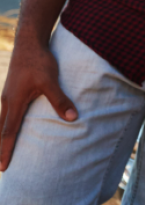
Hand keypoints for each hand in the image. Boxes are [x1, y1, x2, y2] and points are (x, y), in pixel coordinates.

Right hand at [0, 41, 77, 169]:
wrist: (29, 43)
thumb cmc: (39, 62)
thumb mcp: (51, 81)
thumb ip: (60, 100)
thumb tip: (72, 118)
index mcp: (14, 103)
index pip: (8, 133)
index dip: (5, 151)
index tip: (3, 168)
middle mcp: (7, 102)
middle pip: (2, 130)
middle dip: (1, 148)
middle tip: (1, 166)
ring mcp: (8, 95)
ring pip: (3, 120)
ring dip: (3, 135)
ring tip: (5, 148)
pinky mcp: (13, 89)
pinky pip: (7, 112)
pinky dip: (7, 123)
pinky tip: (13, 124)